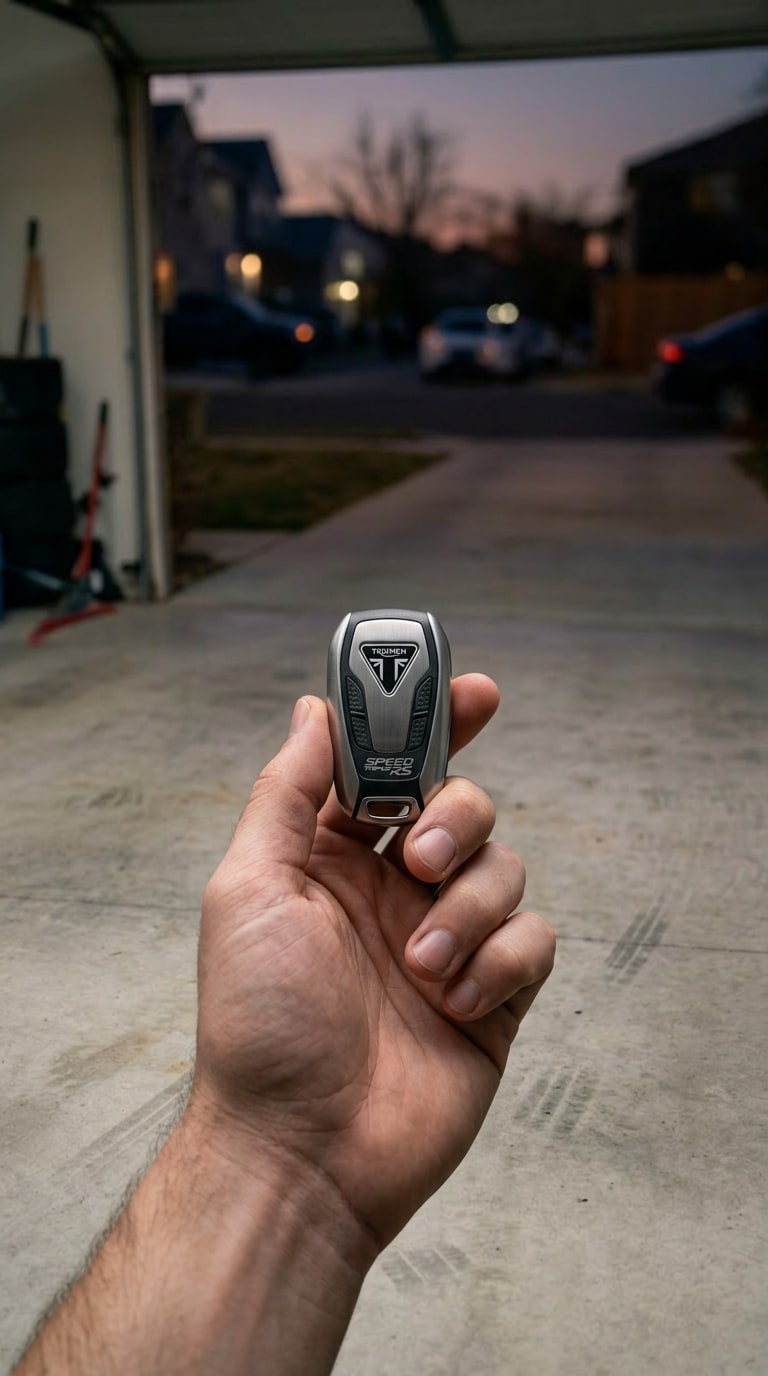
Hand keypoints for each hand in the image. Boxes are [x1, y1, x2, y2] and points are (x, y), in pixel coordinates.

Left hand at [193, 676, 554, 1247]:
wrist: (304, 1150)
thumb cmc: (260, 1024)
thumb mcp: (248, 889)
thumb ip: (288, 794)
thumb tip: (313, 710)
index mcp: (333, 857)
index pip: (393, 767)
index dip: (436, 722)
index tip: (476, 691)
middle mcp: (395, 890)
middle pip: (466, 804)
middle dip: (457, 816)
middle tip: (419, 857)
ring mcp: (448, 940)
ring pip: (506, 868)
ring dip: (468, 908)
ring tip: (421, 965)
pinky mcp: (494, 994)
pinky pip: (535, 940)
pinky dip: (501, 961)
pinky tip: (455, 1002)